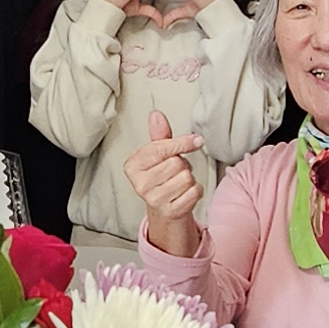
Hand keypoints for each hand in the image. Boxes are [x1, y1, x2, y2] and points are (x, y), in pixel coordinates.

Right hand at [126, 112, 206, 251]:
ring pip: (187, 178)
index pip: (162, 148)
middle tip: (175, 171)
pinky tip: (184, 193)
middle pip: (177, 163)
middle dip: (183, 165)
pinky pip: (195, 191)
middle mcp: (140, 184)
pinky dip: (196, 191)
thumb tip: (156, 115)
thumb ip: (159, 135)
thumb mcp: (157, 154)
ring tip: (178, 182)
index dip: (182, 143)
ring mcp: (154, 200)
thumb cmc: (160, 177)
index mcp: (133, 166)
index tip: (196, 140)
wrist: (163, 209)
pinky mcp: (170, 212)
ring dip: (190, 178)